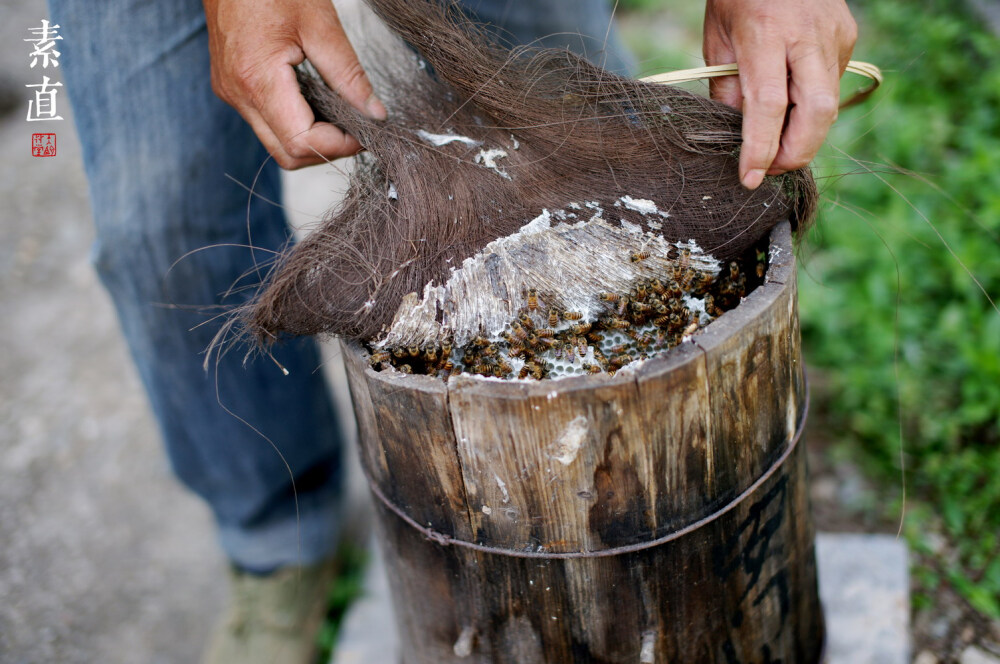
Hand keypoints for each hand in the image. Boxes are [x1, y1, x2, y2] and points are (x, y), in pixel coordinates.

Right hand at [203, 0, 386, 168]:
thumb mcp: (320, 24)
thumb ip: (349, 75)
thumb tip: (374, 113)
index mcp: (256, 80)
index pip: (301, 142)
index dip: (339, 145)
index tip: (365, 133)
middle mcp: (239, 95)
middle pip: (287, 154)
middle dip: (327, 150)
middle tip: (357, 130)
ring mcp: (233, 94)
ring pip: (277, 143)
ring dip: (312, 139)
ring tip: (340, 114)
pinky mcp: (233, 88)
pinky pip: (268, 123)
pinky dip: (297, 123)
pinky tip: (317, 102)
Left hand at [703, 0, 856, 188]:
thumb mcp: (717, 38)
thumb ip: (728, 87)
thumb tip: (740, 135)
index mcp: (767, 33)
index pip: (768, 105)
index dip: (760, 148)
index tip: (750, 177)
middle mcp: (808, 35)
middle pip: (816, 112)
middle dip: (796, 152)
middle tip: (772, 169)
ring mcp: (834, 35)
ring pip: (828, 104)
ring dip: (803, 133)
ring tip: (777, 139)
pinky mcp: (848, 36)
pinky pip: (831, 84)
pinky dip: (811, 104)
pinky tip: (793, 96)